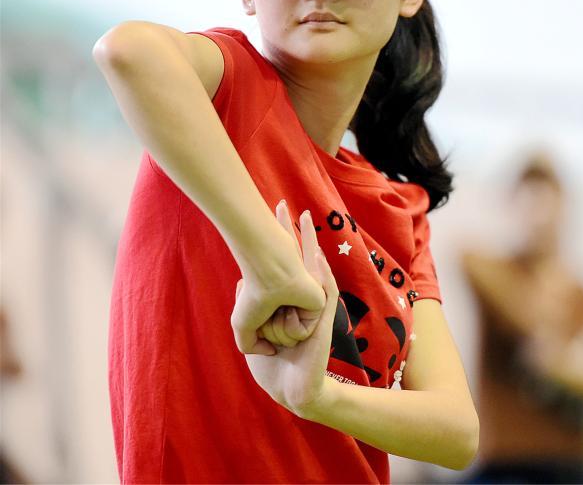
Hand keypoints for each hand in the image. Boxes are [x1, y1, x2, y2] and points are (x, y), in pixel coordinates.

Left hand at [237, 207, 339, 417]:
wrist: (291, 391)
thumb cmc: (274, 369)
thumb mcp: (255, 336)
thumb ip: (252, 311)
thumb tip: (242, 283)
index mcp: (289, 304)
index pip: (287, 269)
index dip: (282, 245)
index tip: (276, 219)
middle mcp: (304, 302)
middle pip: (302, 261)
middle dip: (296, 235)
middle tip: (291, 208)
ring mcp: (315, 309)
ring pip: (315, 269)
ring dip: (310, 245)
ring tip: (304, 220)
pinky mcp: (322, 319)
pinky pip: (324, 290)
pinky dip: (321, 271)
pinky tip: (317, 254)